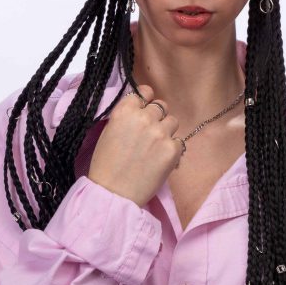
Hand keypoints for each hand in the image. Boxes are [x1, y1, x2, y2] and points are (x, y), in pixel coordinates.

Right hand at [88, 85, 182, 206]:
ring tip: (156, 148)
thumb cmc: (106, 165)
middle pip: (161, 106)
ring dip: (166, 131)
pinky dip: (172, 149)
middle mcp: (144, 117)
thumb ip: (127, 116)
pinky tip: (160, 160)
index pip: (145, 91)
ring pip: (173, 121)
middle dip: (156, 117)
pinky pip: (179, 141)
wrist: (113, 193)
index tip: (144, 110)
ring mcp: (160, 132)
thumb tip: (142, 109)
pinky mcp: (172, 149)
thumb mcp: (110, 131)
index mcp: (125, 110)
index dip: (146, 101)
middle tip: (149, 134)